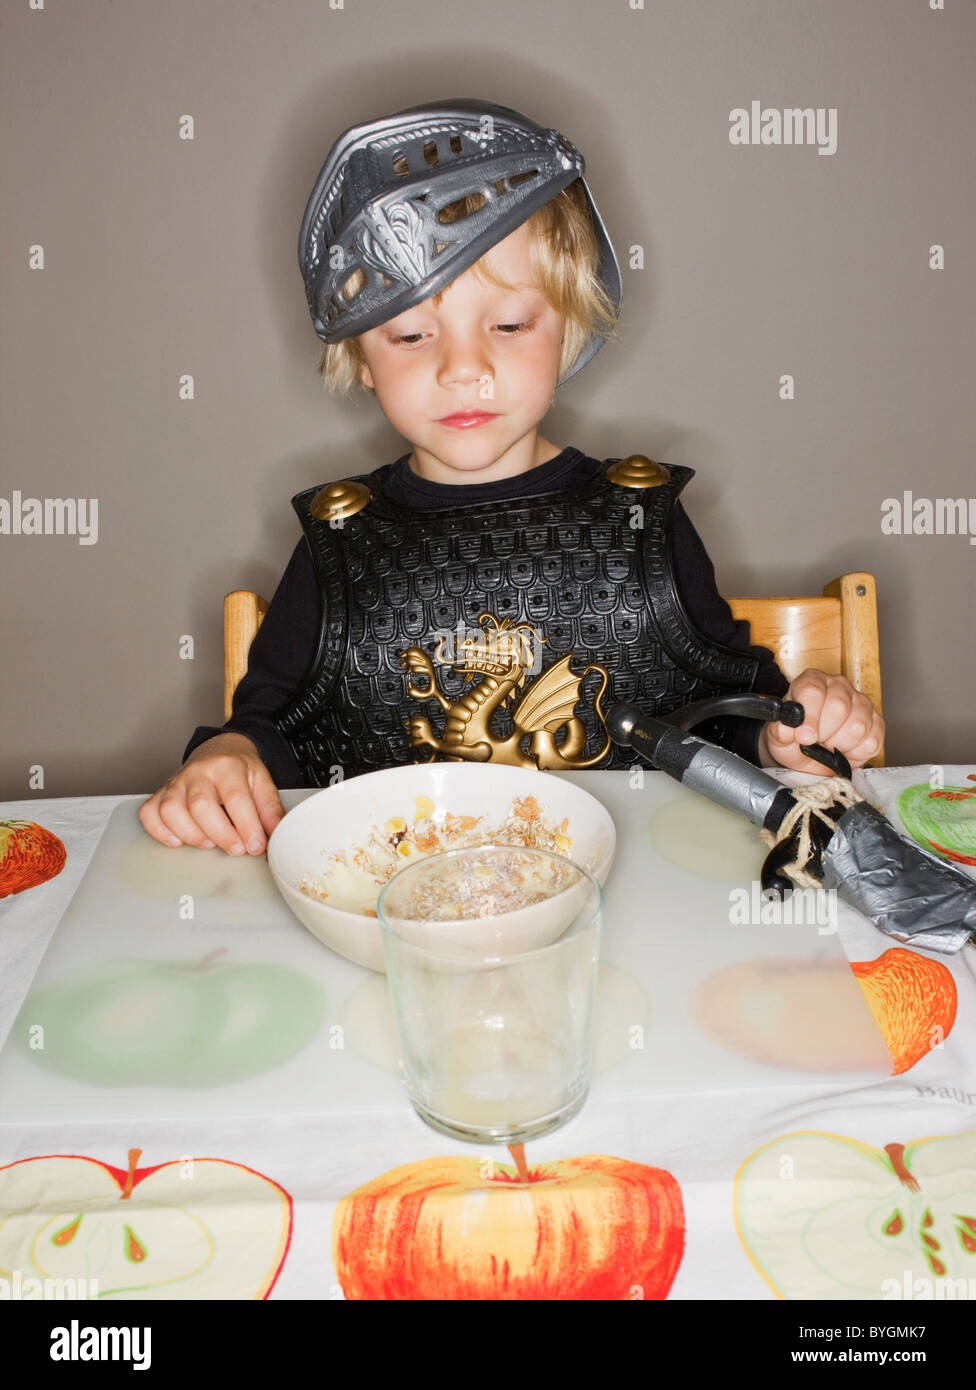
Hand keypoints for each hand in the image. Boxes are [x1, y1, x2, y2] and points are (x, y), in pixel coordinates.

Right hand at [138, 733, 285, 854]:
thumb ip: (269, 808)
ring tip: (210, 843)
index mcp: (227, 767)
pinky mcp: (162, 793)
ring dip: (190, 834)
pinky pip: (150, 812)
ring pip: (171, 810)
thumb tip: (277, 833)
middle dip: (220, 834)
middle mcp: (198, 772)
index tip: (256, 845)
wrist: (219, 750)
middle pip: (200, 805)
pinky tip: (178, 840)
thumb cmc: (240, 770)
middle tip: (236, 849)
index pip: (235, 798)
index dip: (246, 825)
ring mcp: (176, 782)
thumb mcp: (262, 781)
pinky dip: (159, 831)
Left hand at [757, 669, 883, 773]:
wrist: (806, 753)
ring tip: (828, 744)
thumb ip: (781, 731)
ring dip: (839, 744)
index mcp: (811, 681)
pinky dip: (856, 752)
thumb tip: (790, 730)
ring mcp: (861, 702)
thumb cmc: (793, 740)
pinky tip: (843, 748)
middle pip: (839, 707)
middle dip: (824, 733)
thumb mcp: (778, 736)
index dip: (810, 717)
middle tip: (815, 742)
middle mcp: (838, 686)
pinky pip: (872, 741)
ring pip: (858, 725)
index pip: (813, 691)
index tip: (804, 737)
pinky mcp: (876, 722)